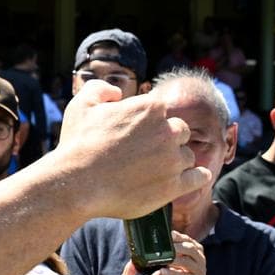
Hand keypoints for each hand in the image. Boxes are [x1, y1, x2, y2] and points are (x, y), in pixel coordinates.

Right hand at [55, 81, 209, 220]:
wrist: (75, 185)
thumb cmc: (77, 146)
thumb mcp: (81, 106)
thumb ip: (100, 89)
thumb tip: (116, 93)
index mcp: (150, 108)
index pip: (161, 113)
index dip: (147, 125)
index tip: (134, 138)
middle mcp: (168, 130)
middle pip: (180, 132)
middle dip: (165, 142)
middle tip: (144, 156)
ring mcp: (173, 159)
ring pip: (186, 156)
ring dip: (174, 162)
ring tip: (152, 173)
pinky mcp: (174, 185)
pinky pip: (199, 177)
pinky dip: (194, 178)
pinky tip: (184, 180)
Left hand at [159, 231, 218, 274]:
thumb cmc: (186, 271)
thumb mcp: (183, 258)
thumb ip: (176, 249)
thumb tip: (165, 236)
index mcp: (197, 251)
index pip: (188, 240)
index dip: (178, 237)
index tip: (168, 235)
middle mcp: (200, 259)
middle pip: (190, 249)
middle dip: (176, 247)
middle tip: (163, 247)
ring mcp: (199, 271)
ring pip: (187, 262)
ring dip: (173, 259)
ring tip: (162, 259)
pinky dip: (173, 274)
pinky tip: (163, 272)